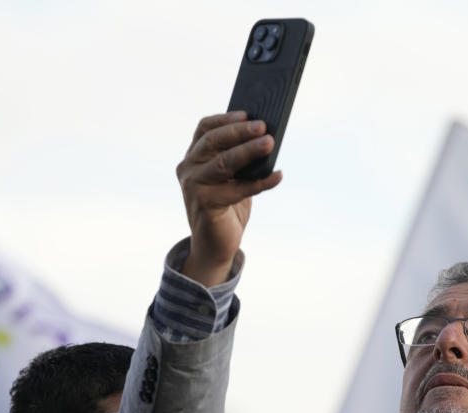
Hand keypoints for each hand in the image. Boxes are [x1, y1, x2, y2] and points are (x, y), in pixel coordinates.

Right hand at [176, 112, 283, 285]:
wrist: (214, 245)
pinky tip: (278, 176)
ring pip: (224, 162)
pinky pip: (238, 190)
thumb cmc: (226, 206)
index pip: (204, 129)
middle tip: (263, 125)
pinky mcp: (205, 205)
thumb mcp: (231, 178)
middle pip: (213, 142)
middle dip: (239, 132)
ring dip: (249, 151)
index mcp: (193, 157)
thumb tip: (267, 138)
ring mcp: (194, 186)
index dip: (225, 119)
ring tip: (270, 143)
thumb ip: (240, 160)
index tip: (246, 113)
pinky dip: (261, 183)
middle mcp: (189, 168)